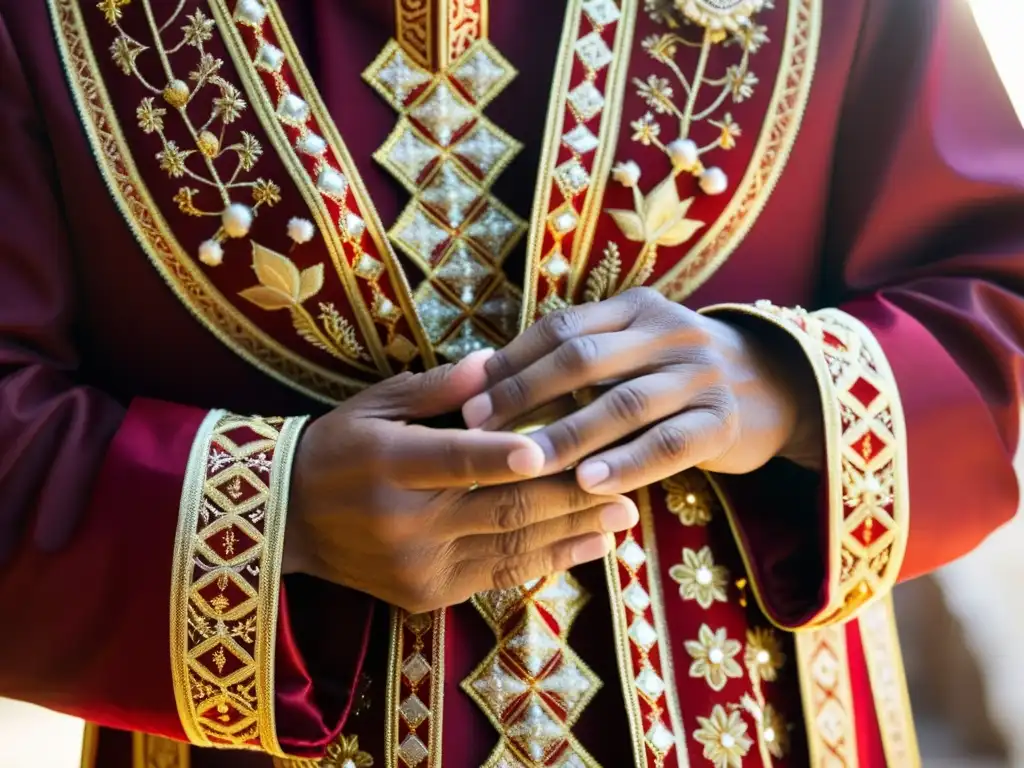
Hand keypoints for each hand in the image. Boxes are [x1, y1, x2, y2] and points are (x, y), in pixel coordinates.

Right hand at [285, 350, 637, 613]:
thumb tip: (494, 363)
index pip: (457, 459)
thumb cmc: (337, 448)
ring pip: (509, 549)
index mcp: (388, 464)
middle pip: (501, 509)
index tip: (557, 448)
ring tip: (623, 521)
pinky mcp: (425, 594)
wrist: (287, 520)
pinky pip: (496, 577)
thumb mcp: (375, 405)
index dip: (506, 456)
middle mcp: (404, 521)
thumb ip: (436, 389)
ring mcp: (417, 565)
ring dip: (571, 535)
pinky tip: (585, 548)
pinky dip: (544, 562)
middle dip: (570, 499)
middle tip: (629, 490)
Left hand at [462, 289, 821, 494]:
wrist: (771, 386)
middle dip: (523, 395)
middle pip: (583, 360)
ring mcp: (700, 374)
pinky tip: (590, 484)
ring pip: (622, 404)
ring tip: (522, 464)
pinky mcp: (723, 421)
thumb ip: (574, 359)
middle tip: (478, 429)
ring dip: (567, 436)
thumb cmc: (673, 374)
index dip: (511, 362)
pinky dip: (627, 464)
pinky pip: (669, 444)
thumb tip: (484, 379)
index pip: (561, 329)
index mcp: (635, 309)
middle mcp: (668, 331)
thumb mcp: (631, 350)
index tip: (467, 397)